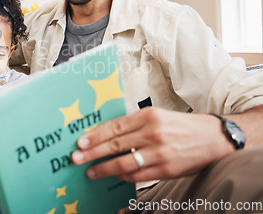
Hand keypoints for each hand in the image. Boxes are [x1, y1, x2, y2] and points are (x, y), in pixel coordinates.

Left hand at [71, 107, 234, 181]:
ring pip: (124, 162)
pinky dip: (123, 176)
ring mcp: (160, 152)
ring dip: (104, 168)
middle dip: (93, 153)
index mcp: (149, 116)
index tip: (81, 142)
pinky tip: (113, 175)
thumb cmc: (182, 126)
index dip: (95, 136)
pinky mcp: (166, 169)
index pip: (115, 126)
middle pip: (115, 144)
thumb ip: (134, 124)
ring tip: (91, 171)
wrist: (214, 138)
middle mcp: (153, 133)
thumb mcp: (157, 116)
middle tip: (76, 158)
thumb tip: (106, 134)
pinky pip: (138, 175)